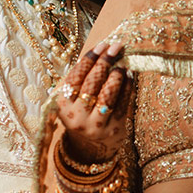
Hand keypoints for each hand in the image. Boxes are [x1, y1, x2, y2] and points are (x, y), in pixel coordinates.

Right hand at [57, 42, 129, 163]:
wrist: (89, 147)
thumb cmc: (81, 113)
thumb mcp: (72, 99)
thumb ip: (81, 78)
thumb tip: (101, 51)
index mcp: (63, 105)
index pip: (76, 77)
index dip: (89, 59)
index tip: (101, 45)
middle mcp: (77, 116)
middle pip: (92, 83)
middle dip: (104, 62)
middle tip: (115, 47)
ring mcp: (96, 125)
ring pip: (108, 94)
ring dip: (116, 75)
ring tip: (122, 62)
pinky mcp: (113, 129)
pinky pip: (122, 103)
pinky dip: (127, 86)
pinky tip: (129, 75)